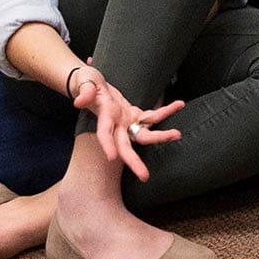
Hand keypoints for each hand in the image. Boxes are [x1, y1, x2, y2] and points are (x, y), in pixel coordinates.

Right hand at [70, 62, 183, 181]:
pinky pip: (153, 116)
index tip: (112, 157)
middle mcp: (116, 124)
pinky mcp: (135, 116)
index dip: (107, 144)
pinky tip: (179, 104)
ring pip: (144, 135)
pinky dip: (167, 110)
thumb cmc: (86, 81)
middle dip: (134, 162)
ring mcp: (127, 122)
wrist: (93, 84)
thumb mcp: (84, 81)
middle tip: (144, 177)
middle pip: (125, 146)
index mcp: (103, 116)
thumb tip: (79, 102)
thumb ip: (84, 91)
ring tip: (177, 135)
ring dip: (161, 136)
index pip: (104, 133)